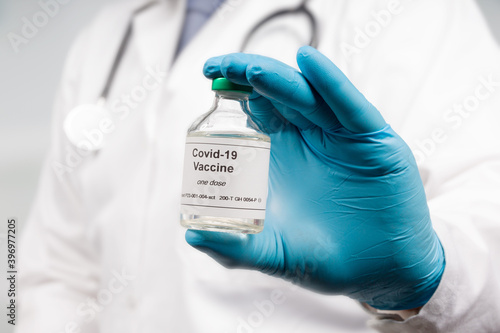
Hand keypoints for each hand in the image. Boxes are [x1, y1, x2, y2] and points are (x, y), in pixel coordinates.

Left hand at [185, 46, 444, 309]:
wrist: (379, 274)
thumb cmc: (326, 259)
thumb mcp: (273, 252)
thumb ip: (235, 247)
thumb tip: (192, 236)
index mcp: (283, 154)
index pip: (256, 110)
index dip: (234, 92)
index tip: (209, 77)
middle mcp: (310, 137)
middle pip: (277, 94)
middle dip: (248, 75)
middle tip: (218, 67)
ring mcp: (341, 136)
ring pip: (309, 96)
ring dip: (279, 79)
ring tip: (250, 70)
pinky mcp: (373, 142)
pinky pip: (350, 107)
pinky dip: (332, 84)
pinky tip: (310, 62)